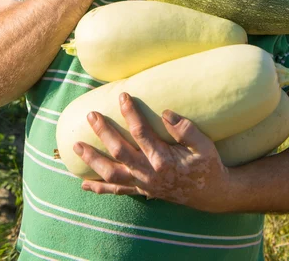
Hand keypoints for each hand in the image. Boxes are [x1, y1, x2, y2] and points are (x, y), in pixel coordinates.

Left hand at [74, 92, 232, 212]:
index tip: (122, 96)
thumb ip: (185, 129)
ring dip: (93, 159)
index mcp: (163, 159)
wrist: (211, 194)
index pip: (140, 132)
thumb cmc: (207, 165)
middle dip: (103, 132)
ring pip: (112, 173)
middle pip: (119, 151)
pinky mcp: (142, 191)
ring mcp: (143, 184)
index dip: (130, 113)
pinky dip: (100, 189)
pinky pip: (117, 191)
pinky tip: (84, 185)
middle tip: (91, 115)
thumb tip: (165, 112)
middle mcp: (149, 173)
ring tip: (77, 146)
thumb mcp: (204, 145)